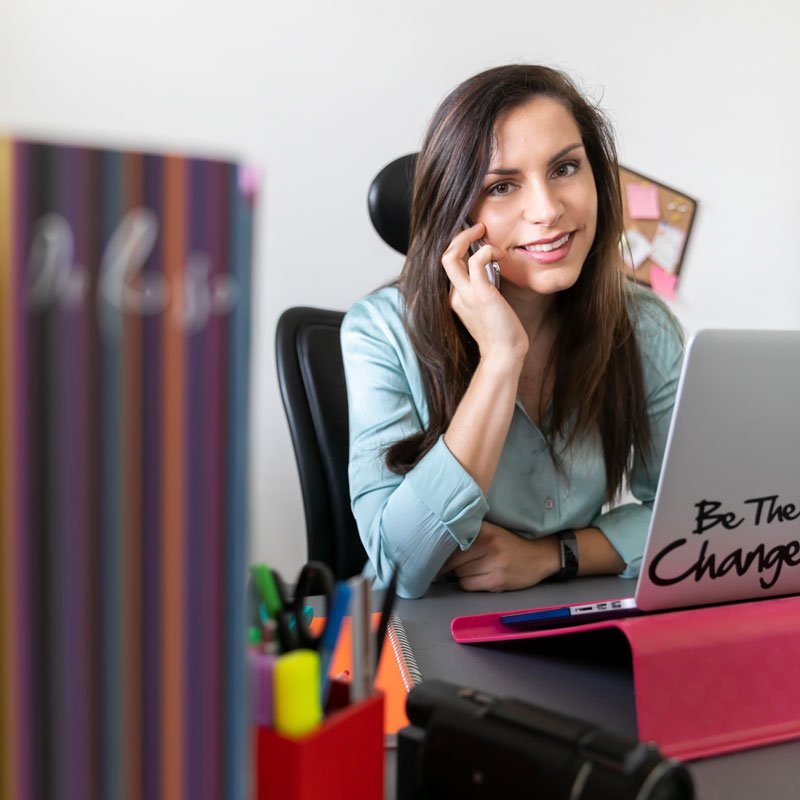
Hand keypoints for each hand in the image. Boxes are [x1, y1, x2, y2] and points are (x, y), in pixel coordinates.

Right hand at [441, 223, 527, 366]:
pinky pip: (476, 261)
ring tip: (484, 232)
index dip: (461, 248)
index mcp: (455, 298)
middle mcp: (456, 295)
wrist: (504, 354)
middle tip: (478, 228)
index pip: (450, 266)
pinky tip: (500, 254)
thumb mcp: (487, 308)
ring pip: (450, 256)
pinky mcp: (481, 293)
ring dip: (467, 238)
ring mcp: (466, 294)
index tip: (478, 240)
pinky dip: (487, 250)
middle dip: (458, 237)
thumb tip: (493, 269)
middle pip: (443, 257)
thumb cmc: (501, 334)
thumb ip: (485, 289)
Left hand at [441, 521, 560, 591]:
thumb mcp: (490, 530)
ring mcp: (493, 565)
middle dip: (449, 564)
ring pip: (459, 574)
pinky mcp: (497, 582)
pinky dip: (469, 583)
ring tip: (473, 568)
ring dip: (460, 574)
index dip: (438, 551)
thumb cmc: (509, 542)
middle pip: (452, 561)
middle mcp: (488, 546)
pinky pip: (468, 585)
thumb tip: (437, 546)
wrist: (541, 555)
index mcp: (484, 530)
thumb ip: (468, 534)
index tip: (428, 555)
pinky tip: (480, 577)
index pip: (450, 542)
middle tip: (452, 564)